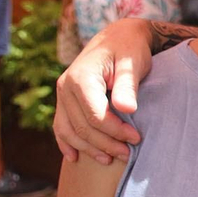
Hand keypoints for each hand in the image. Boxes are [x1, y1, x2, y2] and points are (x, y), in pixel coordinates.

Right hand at [52, 19, 151, 164]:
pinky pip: (61, 127)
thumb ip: (127, 86)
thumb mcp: (132, 63)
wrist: (118, 37)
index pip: (95, 115)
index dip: (115, 131)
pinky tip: (75, 158)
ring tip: (111, 159)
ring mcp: (62, 94)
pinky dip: (67, 143)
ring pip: (70, 131)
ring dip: (89, 148)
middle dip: (106, 143)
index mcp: (81, 77)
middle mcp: (66, 86)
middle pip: (82, 127)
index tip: (136, 138)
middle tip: (128, 153)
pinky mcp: (65, 100)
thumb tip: (127, 109)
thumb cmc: (129, 49)